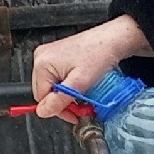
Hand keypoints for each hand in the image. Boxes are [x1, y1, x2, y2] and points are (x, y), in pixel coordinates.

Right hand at [30, 16, 150, 122]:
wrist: (112, 39)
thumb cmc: (99, 53)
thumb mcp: (79, 83)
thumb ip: (59, 100)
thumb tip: (43, 112)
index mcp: (42, 63)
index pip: (41, 98)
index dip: (58, 109)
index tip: (74, 114)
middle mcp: (41, 58)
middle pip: (44, 92)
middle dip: (62, 102)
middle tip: (79, 107)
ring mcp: (48, 56)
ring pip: (51, 87)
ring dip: (65, 95)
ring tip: (81, 94)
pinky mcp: (56, 56)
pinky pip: (56, 78)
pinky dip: (67, 86)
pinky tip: (78, 85)